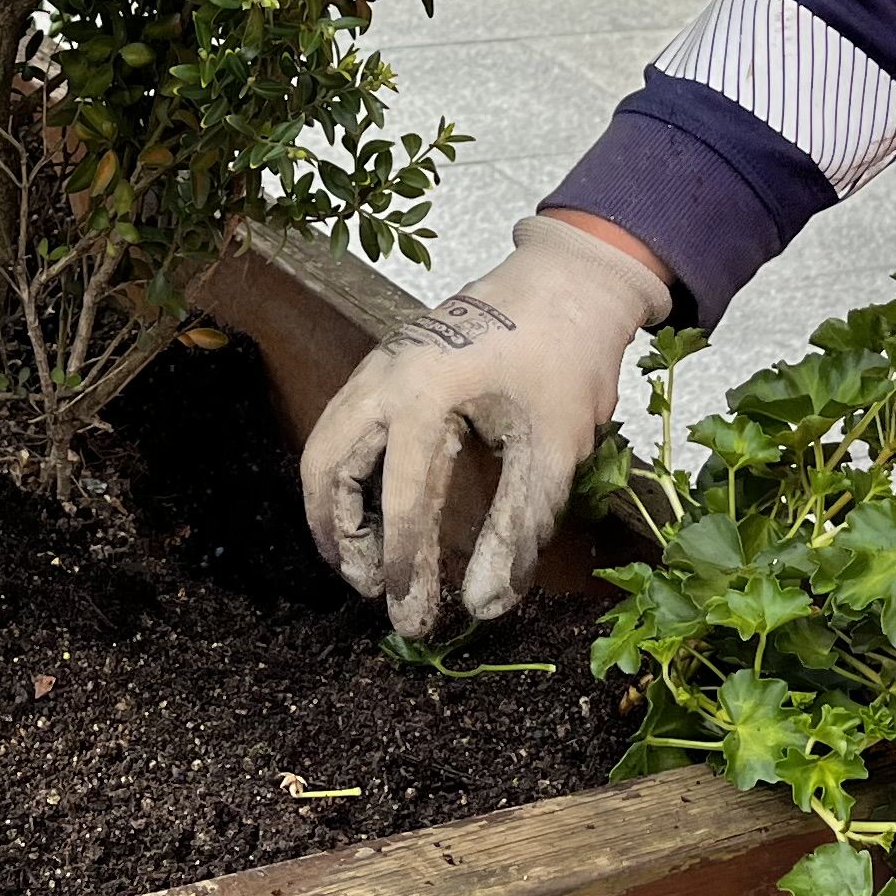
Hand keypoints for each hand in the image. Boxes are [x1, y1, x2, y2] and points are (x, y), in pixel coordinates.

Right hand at [300, 214, 669, 636]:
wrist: (570, 279)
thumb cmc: (567, 358)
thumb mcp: (554, 449)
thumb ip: (518, 529)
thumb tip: (485, 604)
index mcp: (424, 395)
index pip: (398, 499)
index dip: (401, 566)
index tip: (409, 616)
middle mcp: (385, 377)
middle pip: (325, 466)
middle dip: (340, 536)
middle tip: (369, 587)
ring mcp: (380, 364)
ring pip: (325, 444)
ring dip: (333, 506)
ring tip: (362, 558)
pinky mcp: (389, 362)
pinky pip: (344, 424)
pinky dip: (344, 472)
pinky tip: (373, 504)